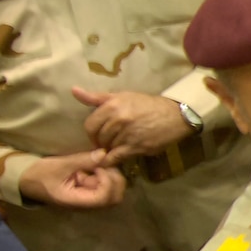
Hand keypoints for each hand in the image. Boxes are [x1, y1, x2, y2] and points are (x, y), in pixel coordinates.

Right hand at [17, 150, 126, 208]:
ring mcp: (88, 199)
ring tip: (97, 164)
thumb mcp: (60, 165)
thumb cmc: (40, 174)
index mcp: (76, 202)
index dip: (108, 181)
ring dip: (110, 176)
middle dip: (114, 179)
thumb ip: (82, 161)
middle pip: (114, 198)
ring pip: (112, 192)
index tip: (99, 167)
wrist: (26, 180)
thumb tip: (104, 154)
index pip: (105, 198)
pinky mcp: (88, 192)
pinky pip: (105, 187)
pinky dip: (104, 175)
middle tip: (104, 164)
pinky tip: (94, 167)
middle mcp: (86, 205)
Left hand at [71, 88, 191, 159]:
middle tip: (109, 142)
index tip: (98, 135)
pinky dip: (112, 160)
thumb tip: (73, 90)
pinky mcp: (136, 147)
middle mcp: (118, 119)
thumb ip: (97, 97)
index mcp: (112, 105)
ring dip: (110, 149)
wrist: (176, 115)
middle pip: (98, 138)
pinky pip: (116, 157)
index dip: (92, 133)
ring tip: (119, 146)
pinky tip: (115, 159)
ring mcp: (127, 134)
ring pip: (107, 148)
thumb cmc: (148, 105)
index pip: (90, 125)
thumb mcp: (123, 96)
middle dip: (101, 142)